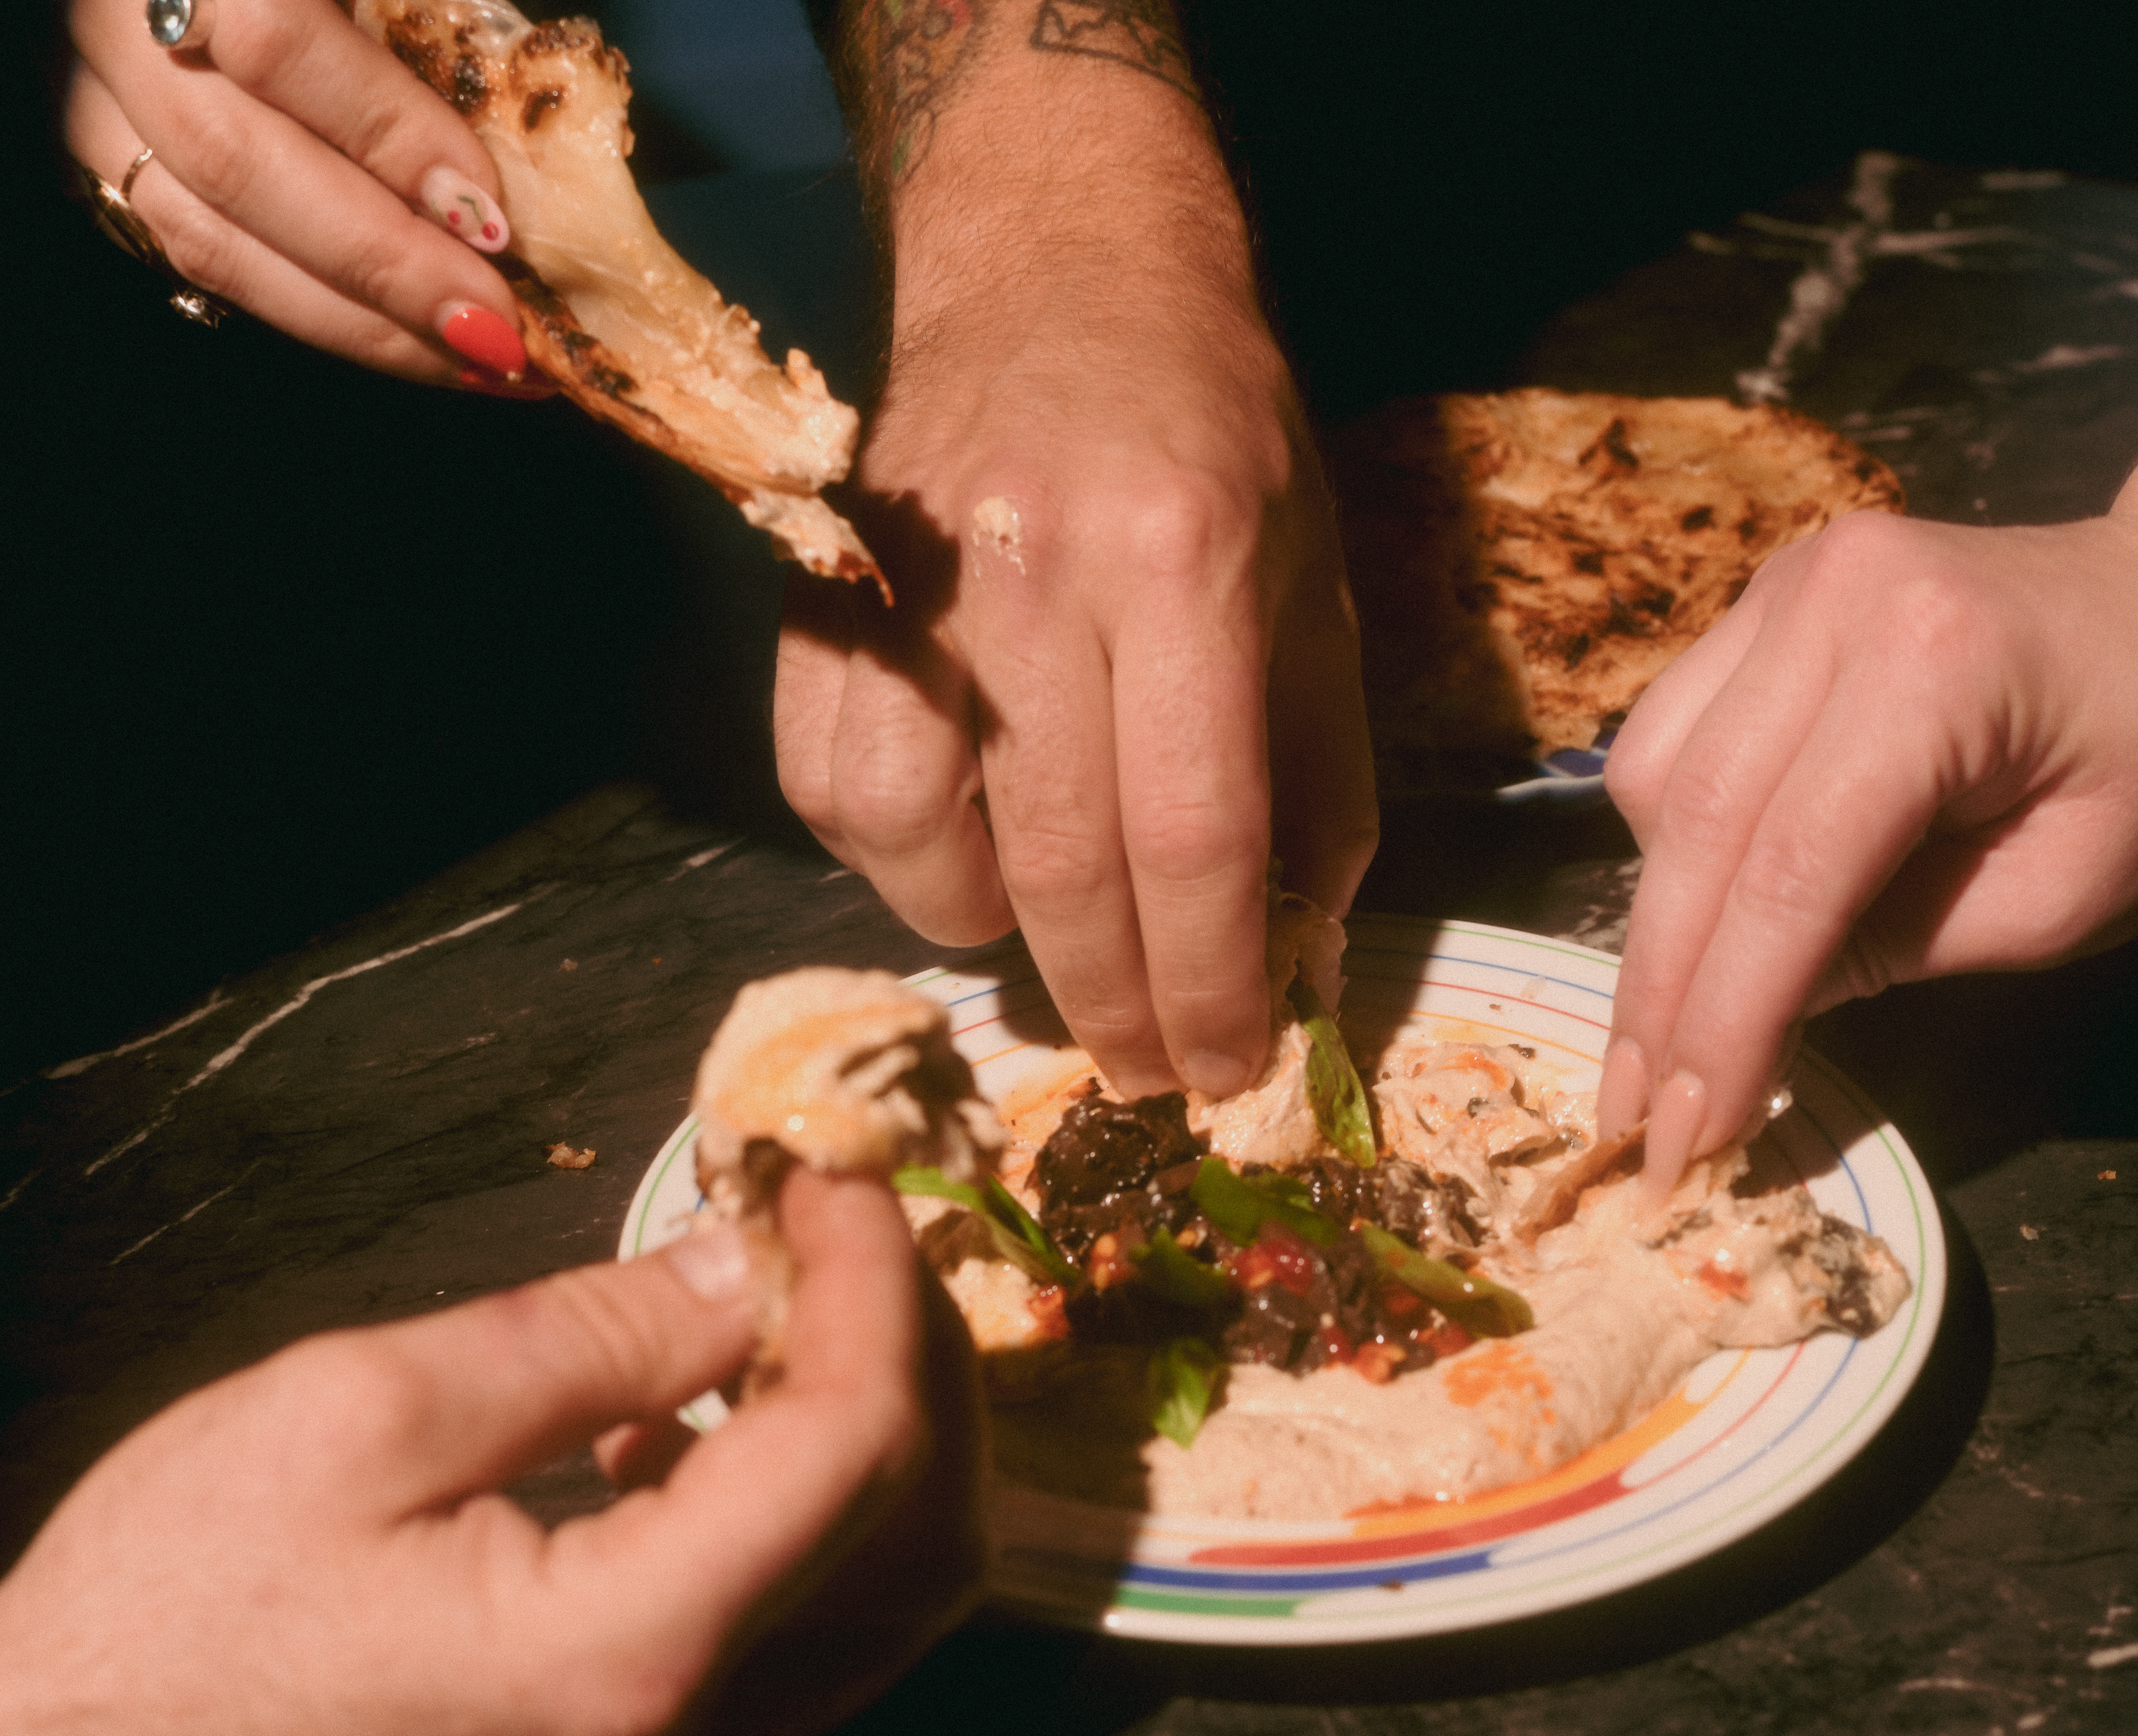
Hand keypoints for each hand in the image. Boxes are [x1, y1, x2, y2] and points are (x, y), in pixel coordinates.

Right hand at [59, 0, 545, 387]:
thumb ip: (414, 23)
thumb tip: (488, 171)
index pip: (278, 45)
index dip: (391, 137)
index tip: (487, 216)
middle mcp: (114, 28)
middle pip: (238, 166)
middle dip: (382, 263)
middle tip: (497, 330)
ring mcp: (88, 101)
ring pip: (207, 236)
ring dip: (350, 317)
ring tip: (466, 358)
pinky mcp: (91, 161)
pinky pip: (196, 257)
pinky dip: (308, 307)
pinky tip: (395, 338)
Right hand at [773, 91, 1373, 1099]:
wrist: (1057, 262)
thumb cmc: (1208, 426)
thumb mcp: (1310, 579)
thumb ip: (1314, 772)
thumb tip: (1300, 952)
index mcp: (1179, 560)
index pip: (1193, 834)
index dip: (1208, 983)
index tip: (1223, 1069)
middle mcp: (1034, 574)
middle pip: (1058, 860)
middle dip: (1110, 1002)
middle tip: (1146, 1071)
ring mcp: (909, 582)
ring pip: (911, 834)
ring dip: (982, 928)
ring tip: (1042, 934)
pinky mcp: (823, 591)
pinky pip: (826, 782)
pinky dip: (890, 856)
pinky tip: (955, 847)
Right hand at [1597, 498, 2137, 1205]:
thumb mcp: (2064, 897)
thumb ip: (1899, 951)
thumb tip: (1749, 1017)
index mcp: (1935, 663)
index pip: (1788, 872)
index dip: (1726, 1019)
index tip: (1687, 1137)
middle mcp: (1834, 599)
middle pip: (1694, 824)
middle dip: (1660, 991)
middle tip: (1637, 1119)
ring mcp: (1789, 586)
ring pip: (1654, 779)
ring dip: (1661, 913)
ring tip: (1683, 1021)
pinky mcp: (1767, 601)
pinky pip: (1672, 738)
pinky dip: (1677, 841)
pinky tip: (1719, 907)